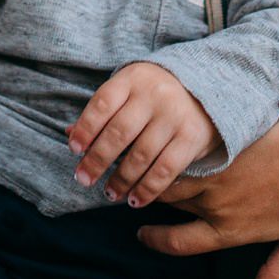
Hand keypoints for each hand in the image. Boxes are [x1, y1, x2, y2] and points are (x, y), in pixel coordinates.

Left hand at [67, 62, 216, 206]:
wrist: (208, 88)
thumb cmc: (155, 94)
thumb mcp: (129, 91)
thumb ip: (102, 112)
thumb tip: (70, 134)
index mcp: (133, 79)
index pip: (103, 104)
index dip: (86, 128)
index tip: (74, 149)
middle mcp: (154, 95)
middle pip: (119, 132)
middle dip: (97, 160)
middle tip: (83, 179)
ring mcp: (174, 116)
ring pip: (141, 155)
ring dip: (121, 180)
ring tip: (110, 193)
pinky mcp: (191, 138)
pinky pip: (165, 169)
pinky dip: (147, 189)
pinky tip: (135, 200)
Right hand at [140, 97, 278, 278]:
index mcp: (229, 232)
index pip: (180, 244)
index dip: (156, 241)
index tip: (143, 235)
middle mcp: (214, 208)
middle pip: (167, 206)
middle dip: (146, 200)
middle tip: (132, 192)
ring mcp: (213, 177)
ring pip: (167, 179)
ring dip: (149, 175)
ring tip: (135, 168)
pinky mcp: (215, 151)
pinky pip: (180, 155)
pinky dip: (165, 152)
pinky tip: (155, 144)